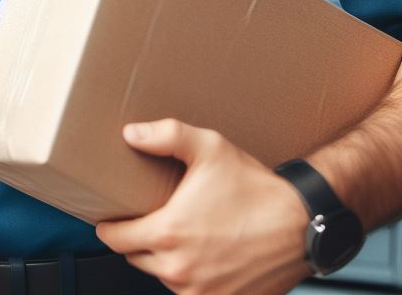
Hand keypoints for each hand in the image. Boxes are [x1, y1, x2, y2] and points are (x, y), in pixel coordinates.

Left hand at [94, 119, 314, 294]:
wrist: (303, 226)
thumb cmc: (255, 187)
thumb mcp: (208, 147)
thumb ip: (165, 136)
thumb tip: (130, 133)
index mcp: (169, 233)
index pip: (114, 239)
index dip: (109, 225)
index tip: (111, 216)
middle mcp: (180, 270)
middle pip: (135, 258)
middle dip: (137, 239)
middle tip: (151, 218)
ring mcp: (202, 293)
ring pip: (162, 277)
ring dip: (164, 259)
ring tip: (182, 234)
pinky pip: (191, 293)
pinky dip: (190, 277)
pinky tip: (202, 255)